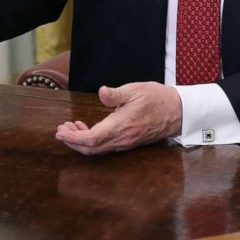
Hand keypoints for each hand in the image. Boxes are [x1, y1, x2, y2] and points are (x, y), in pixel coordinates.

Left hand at [55, 82, 182, 154]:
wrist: (179, 111)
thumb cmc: (158, 98)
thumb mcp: (136, 90)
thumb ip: (116, 94)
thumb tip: (101, 92)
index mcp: (121, 126)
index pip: (91, 139)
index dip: (72, 138)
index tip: (60, 131)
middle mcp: (122, 139)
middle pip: (91, 149)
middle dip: (72, 141)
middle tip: (62, 129)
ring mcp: (126, 143)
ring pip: (98, 149)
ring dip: (81, 141)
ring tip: (72, 127)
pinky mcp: (129, 142)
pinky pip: (106, 146)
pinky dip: (93, 141)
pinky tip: (89, 129)